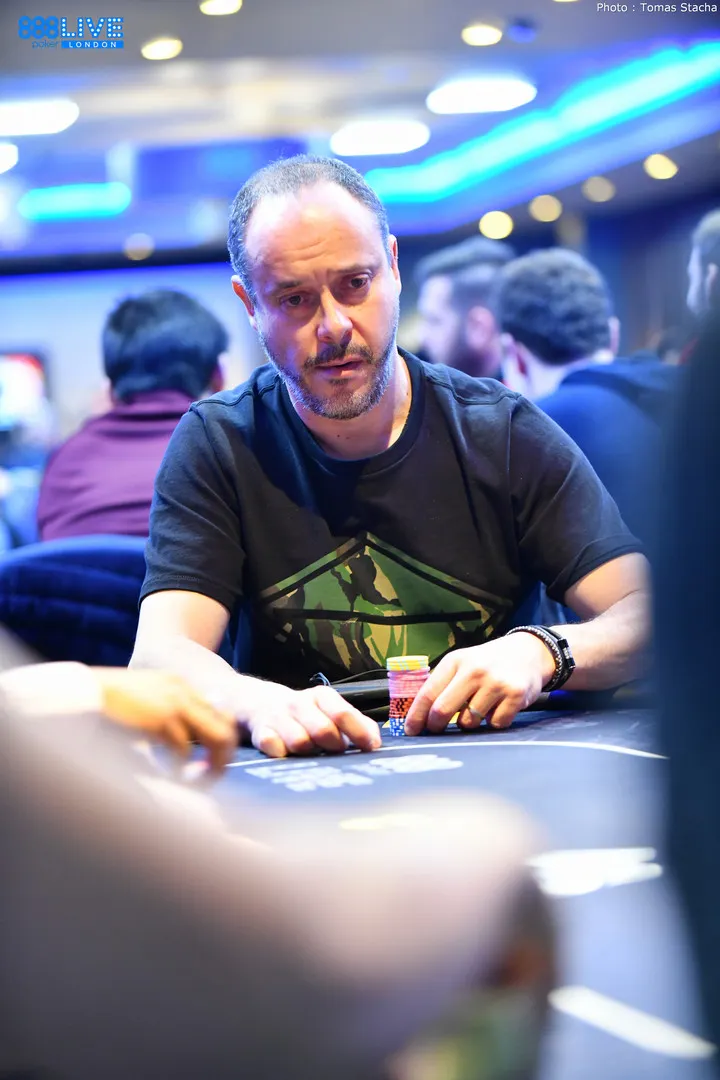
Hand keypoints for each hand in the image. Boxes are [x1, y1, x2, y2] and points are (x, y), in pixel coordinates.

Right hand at [94, 669, 237, 773]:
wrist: (85, 691)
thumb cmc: (108, 702)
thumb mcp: (144, 699)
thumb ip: (164, 714)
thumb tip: (181, 746)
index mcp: (180, 685)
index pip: (219, 711)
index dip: (222, 738)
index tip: (211, 759)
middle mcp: (184, 692)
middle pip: (225, 725)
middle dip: (224, 755)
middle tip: (213, 775)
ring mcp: (176, 704)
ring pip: (217, 737)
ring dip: (213, 764)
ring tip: (202, 781)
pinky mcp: (162, 720)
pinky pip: (185, 750)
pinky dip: (183, 769)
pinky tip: (175, 777)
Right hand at [240, 682, 381, 757]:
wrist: (255, 703)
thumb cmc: (303, 713)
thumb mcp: (329, 709)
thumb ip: (356, 723)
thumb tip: (376, 742)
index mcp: (321, 697)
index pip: (343, 712)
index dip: (359, 732)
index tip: (371, 748)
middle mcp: (299, 704)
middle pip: (323, 730)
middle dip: (333, 746)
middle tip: (336, 753)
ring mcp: (278, 717)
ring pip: (299, 742)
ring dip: (308, 753)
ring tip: (311, 754)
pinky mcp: (259, 732)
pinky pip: (272, 747)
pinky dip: (282, 754)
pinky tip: (286, 756)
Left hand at [405, 634, 555, 735]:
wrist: (528, 652)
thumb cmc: (488, 662)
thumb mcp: (463, 663)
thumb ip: (443, 684)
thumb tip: (419, 714)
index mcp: (456, 660)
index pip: (428, 693)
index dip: (416, 715)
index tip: (410, 730)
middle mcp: (475, 670)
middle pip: (442, 710)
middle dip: (436, 725)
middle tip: (437, 729)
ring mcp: (496, 682)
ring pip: (468, 722)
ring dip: (469, 722)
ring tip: (478, 707)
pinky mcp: (515, 695)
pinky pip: (494, 724)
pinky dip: (494, 721)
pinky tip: (498, 707)